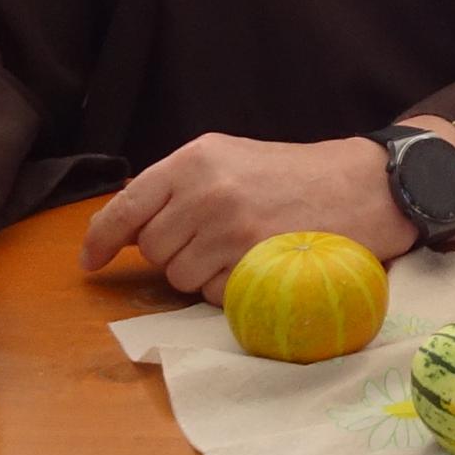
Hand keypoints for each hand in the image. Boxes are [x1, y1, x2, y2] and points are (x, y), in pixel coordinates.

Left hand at [81, 134, 408, 300]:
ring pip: (181, 277)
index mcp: (194, 159)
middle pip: (154, 249)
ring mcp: (230, 229)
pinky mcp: (254, 263)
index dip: (102, 238)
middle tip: (214, 240)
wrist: (363, 185)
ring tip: (241, 250)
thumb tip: (128, 229)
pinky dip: (231, 290)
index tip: (91, 260)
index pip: (127, 205)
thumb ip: (179, 187)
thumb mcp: (230, 159)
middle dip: (175, 254)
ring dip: (203, 274)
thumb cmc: (295, 175)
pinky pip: (215, 295)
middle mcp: (206, 191)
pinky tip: (258, 264)